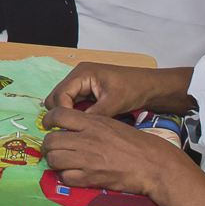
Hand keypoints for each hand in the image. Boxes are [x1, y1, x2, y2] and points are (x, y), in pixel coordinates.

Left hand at [40, 107, 191, 199]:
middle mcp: (87, 139)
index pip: (58, 114)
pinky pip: (65, 177)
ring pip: (54, 159)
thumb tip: (70, 128)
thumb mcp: (112, 125)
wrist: (154, 165)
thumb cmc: (136, 144)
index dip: (48, 120)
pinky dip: (66, 177)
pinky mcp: (92, 178)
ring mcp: (88, 159)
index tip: (47, 126)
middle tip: (53, 149)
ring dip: (55, 162)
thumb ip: (90, 125)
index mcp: (93, 122)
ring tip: (62, 163)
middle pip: (51, 140)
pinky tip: (74, 175)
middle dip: (48, 146)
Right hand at [43, 62, 191, 119]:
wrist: (148, 86)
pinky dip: (74, 115)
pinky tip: (82, 125)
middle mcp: (77, 76)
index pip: (60, 94)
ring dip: (67, 116)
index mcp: (82, 73)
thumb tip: (76, 130)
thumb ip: (94, 115)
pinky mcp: (85, 92)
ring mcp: (80, 84)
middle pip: (56, 97)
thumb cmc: (134, 88)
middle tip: (72, 132)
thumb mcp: (114, 103)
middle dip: (61, 115)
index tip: (70, 129)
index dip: (63, 113)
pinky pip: (71, 104)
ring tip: (77, 130)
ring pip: (61, 102)